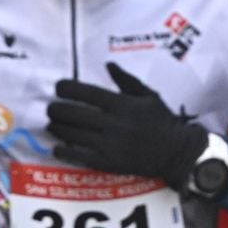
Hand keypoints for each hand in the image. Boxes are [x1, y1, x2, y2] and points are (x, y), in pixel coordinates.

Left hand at [46, 62, 205, 186]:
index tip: (58, 88)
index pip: (86, 92)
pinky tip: (58, 147)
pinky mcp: (108, 162)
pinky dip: (63, 151)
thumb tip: (108, 64)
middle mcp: (113, 123)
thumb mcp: (148, 95)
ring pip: (72, 134)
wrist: (176, 152)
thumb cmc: (162, 121)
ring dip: (57, 128)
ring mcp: (110, 144)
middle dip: (56, 110)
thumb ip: (126, 80)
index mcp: (122, 104)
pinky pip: (79, 156)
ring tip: (52, 125)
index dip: (66, 88)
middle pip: (73, 113)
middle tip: (51, 109)